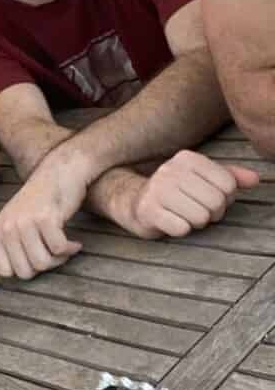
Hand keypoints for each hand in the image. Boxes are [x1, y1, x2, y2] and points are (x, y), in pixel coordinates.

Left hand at [0, 158, 85, 279]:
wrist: (58, 174)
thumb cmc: (40, 202)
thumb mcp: (16, 222)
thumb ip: (11, 245)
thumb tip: (18, 275)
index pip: (5, 271)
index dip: (26, 270)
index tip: (38, 257)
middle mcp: (7, 227)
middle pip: (25, 272)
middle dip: (45, 267)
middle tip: (54, 252)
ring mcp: (25, 222)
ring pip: (42, 263)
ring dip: (59, 259)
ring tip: (64, 245)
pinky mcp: (45, 218)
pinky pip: (59, 250)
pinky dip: (71, 249)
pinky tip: (74, 241)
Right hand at [125, 151, 258, 237]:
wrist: (134, 201)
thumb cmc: (175, 191)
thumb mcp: (202, 178)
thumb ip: (230, 176)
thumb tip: (256, 179)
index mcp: (187, 159)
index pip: (228, 184)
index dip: (225, 198)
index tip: (208, 198)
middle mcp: (170, 170)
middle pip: (216, 202)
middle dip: (211, 213)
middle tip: (196, 210)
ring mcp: (156, 190)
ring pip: (201, 217)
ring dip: (195, 223)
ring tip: (183, 215)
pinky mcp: (147, 210)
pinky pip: (182, 229)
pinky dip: (180, 230)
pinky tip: (170, 221)